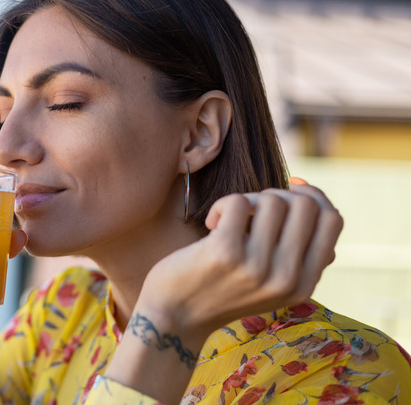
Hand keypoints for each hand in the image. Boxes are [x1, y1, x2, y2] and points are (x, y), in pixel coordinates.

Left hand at [139, 181, 343, 341]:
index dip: (314, 195)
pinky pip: (238, 201)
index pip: (332, 221)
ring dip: (247, 200)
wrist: (174, 318)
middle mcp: (286, 279)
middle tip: (251, 210)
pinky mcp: (225, 253)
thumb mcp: (270, 283)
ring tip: (227, 219)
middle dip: (277, 195)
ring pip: (272, 200)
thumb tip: (314, 199)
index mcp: (303, 285)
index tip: (290, 189)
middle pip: (306, 204)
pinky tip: (210, 224)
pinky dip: (221, 204)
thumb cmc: (220, 289)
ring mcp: (256, 267)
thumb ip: (297, 254)